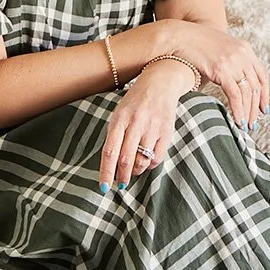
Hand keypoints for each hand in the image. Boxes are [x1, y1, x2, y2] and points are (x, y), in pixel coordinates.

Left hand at [99, 58, 191, 186]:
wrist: (161, 82)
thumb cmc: (136, 101)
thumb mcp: (120, 113)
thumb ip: (115, 135)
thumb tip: (111, 164)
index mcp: (119, 119)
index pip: (109, 151)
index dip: (106, 172)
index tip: (103, 187)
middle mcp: (135, 123)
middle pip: (126, 159)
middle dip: (122, 176)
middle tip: (121, 184)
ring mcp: (152, 127)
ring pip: (142, 160)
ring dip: (136, 171)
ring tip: (134, 171)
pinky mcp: (166, 131)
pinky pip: (157, 157)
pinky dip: (150, 164)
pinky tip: (147, 161)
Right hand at [163, 24, 268, 132]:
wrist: (180, 35)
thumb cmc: (195, 46)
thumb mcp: (219, 50)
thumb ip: (229, 64)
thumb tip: (232, 85)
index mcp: (245, 49)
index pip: (262, 75)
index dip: (265, 94)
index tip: (263, 109)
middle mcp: (242, 54)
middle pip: (256, 86)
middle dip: (256, 108)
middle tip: (254, 124)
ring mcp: (233, 61)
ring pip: (248, 92)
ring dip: (248, 112)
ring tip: (245, 126)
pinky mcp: (221, 69)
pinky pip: (235, 94)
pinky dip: (238, 110)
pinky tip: (237, 120)